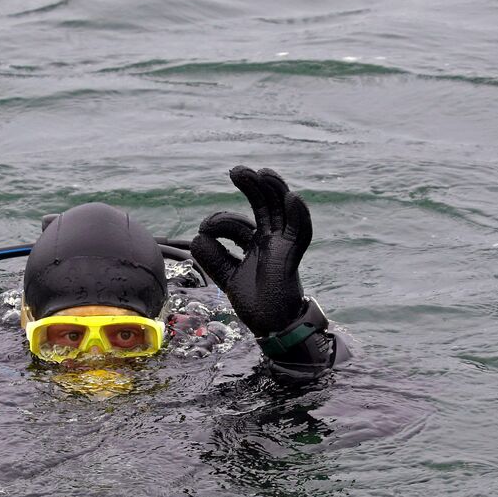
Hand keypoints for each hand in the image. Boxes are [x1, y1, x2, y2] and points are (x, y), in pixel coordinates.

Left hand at [190, 166, 312, 337]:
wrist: (271, 325)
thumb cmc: (254, 301)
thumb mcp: (227, 276)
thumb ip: (213, 258)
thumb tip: (197, 237)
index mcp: (255, 243)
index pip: (238, 223)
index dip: (219, 222)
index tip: (205, 229)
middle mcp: (270, 239)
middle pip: (264, 205)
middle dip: (252, 187)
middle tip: (236, 171)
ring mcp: (282, 245)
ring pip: (282, 211)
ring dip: (274, 190)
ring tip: (262, 173)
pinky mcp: (292, 255)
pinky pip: (300, 232)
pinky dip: (298, 215)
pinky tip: (292, 198)